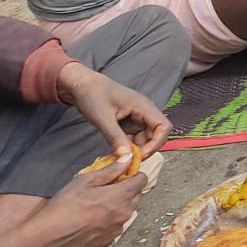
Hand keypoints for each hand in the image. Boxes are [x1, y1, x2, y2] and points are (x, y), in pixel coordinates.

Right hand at [23, 160, 144, 246]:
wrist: (47, 238)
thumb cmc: (64, 207)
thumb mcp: (85, 180)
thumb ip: (110, 170)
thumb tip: (127, 159)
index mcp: (121, 196)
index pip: (142, 180)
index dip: (132, 174)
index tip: (121, 174)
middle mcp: (125, 213)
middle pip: (136, 196)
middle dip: (125, 190)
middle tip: (105, 189)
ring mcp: (118, 229)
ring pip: (126, 211)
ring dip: (117, 206)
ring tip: (95, 205)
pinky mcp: (109, 241)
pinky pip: (116, 226)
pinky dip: (109, 221)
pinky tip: (92, 219)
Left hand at [56, 61, 170, 157]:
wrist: (82, 85)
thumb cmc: (93, 96)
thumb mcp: (103, 118)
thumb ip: (115, 137)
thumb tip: (126, 158)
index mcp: (144, 106)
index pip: (163, 127)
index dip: (156, 143)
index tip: (140, 156)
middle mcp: (144, 112)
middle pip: (156, 135)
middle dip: (146, 149)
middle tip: (129, 161)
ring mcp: (137, 118)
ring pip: (145, 138)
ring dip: (136, 150)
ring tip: (120, 159)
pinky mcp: (128, 123)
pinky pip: (134, 138)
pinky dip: (127, 147)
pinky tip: (117, 154)